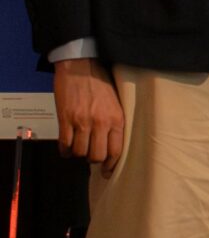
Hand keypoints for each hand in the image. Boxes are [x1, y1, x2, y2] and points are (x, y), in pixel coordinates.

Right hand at [55, 58, 123, 174]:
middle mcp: (100, 123)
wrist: (81, 66)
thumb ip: (113, 122)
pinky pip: (64, 143)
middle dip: (93, 161)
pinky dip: (64, 150)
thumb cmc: (101, 82)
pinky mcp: (65, 119)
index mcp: (117, 119)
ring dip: (78, 154)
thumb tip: (110, 143)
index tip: (107, 171)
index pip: (116, 150)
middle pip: (96, 156)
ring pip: (79, 152)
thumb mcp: (116, 103)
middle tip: (90, 157)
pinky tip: (65, 149)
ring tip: (78, 150)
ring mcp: (81, 122)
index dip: (111, 165)